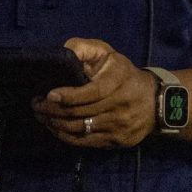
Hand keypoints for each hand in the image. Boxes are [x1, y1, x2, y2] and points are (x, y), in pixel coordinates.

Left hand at [31, 38, 157, 147]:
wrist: (155, 101)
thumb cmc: (124, 74)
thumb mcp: (107, 54)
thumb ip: (83, 49)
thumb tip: (62, 52)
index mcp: (117, 82)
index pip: (90, 93)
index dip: (68, 96)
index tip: (48, 95)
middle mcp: (119, 106)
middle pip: (80, 113)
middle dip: (52, 110)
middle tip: (36, 105)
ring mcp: (117, 126)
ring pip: (79, 129)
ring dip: (55, 124)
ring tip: (41, 116)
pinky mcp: (115, 141)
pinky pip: (85, 142)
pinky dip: (65, 136)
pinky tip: (54, 128)